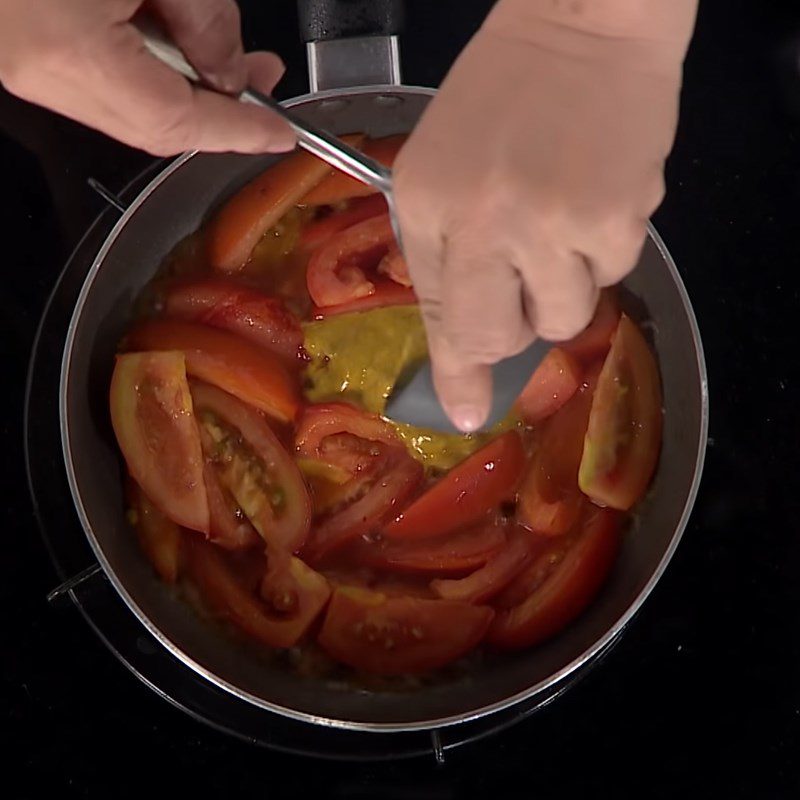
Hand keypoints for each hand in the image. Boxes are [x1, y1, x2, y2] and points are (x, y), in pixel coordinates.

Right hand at [0, 0, 294, 154]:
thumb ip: (206, 18)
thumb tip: (231, 73)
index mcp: (71, 50)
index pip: (176, 120)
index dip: (237, 132)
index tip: (280, 133)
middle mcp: (40, 72)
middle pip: (151, 126)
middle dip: (217, 116)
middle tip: (263, 84)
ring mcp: (25, 65)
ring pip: (129, 108)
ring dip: (185, 89)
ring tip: (226, 57)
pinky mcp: (22, 48)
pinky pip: (102, 82)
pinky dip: (149, 70)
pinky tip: (173, 38)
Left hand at [394, 0, 695, 431]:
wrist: (582, 23)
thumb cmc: (502, 93)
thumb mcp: (438, 168)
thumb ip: (442, 254)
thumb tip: (463, 347)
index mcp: (429, 204)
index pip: (441, 316)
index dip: (456, 375)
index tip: (463, 413)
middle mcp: (485, 221)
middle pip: (504, 336)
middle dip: (513, 326)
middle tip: (524, 278)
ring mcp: (554, 222)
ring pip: (564, 314)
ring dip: (562, 281)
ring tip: (559, 214)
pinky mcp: (618, 217)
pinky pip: (610, 272)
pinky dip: (602, 246)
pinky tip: (592, 193)